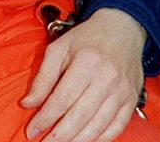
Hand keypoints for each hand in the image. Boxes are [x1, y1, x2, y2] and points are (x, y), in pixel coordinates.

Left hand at [21, 10, 145, 140]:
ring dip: (77, 140)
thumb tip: (28, 104)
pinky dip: (100, 139)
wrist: (122, 29)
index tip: (32, 131)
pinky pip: (116, 128)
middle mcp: (107, 77)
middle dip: (59, 136)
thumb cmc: (87, 39)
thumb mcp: (59, 48)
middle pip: (80, 116)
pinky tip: (85, 140)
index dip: (45, 118)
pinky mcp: (131, 100)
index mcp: (86, 61)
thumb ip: (43, 77)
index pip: (62, 98)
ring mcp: (122, 91)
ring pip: (98, 126)